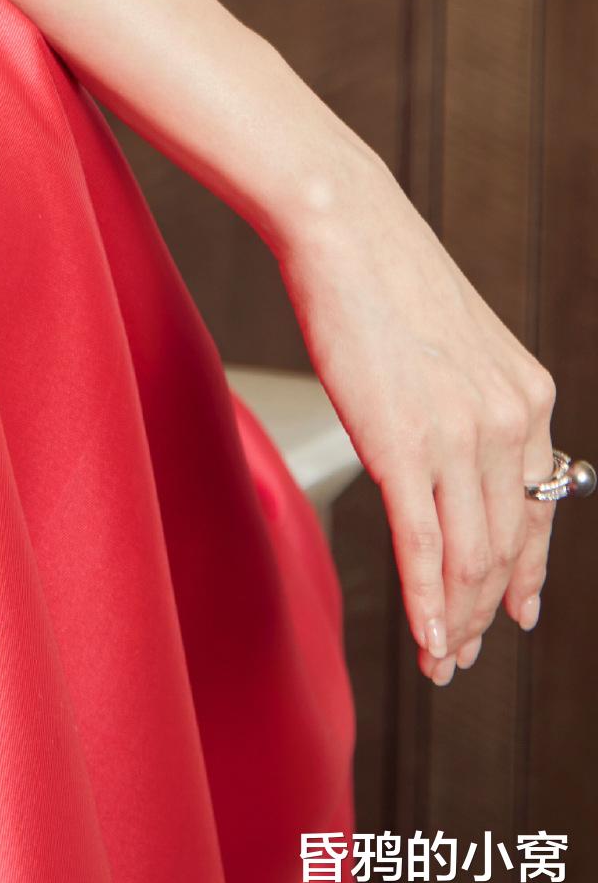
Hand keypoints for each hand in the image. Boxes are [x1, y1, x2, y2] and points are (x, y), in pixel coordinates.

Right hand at [275, 157, 559, 684]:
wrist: (344, 225)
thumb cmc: (383, 274)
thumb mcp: (461, 342)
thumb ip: (473, 402)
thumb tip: (459, 453)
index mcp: (530, 395)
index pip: (539, 511)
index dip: (530, 573)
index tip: (520, 611)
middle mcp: (510, 421)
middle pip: (506, 546)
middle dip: (488, 610)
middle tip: (468, 650)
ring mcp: (461, 437)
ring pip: (470, 559)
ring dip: (457, 621)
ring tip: (442, 657)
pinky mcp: (405, 446)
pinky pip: (425, 548)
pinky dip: (429, 605)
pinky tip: (428, 638)